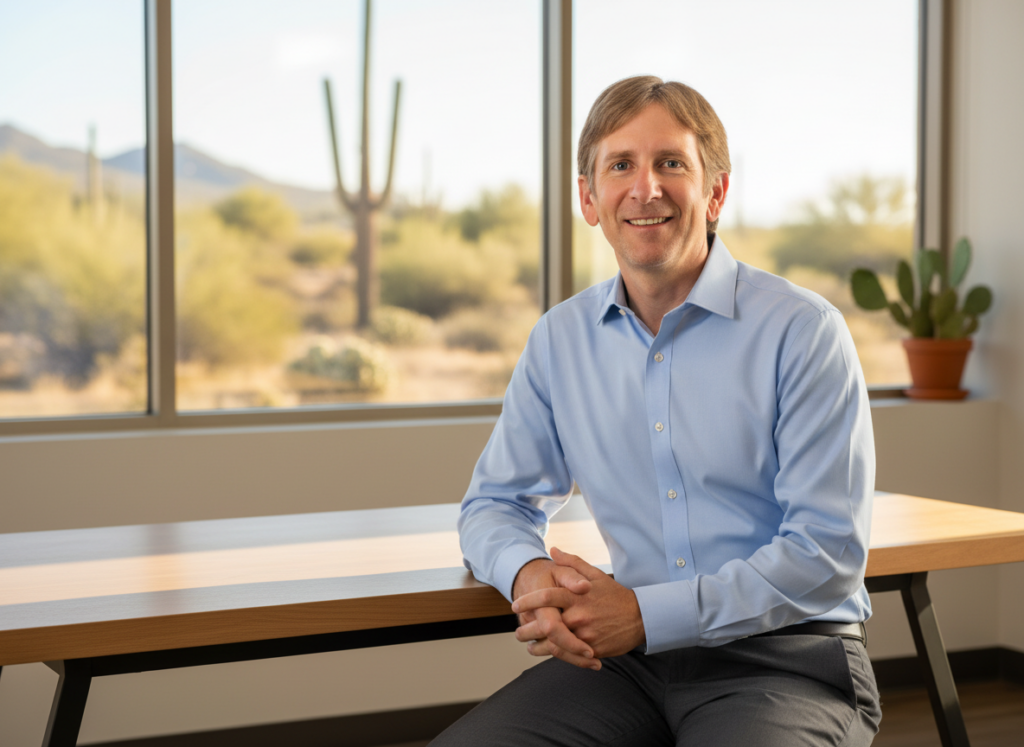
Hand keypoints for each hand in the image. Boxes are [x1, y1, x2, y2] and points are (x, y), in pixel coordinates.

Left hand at [513, 547, 644, 661]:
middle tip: (518, 631)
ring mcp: (585, 634)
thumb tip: (553, 550)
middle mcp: (579, 615)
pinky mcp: (592, 650)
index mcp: (577, 596)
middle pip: (545, 625)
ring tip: (529, 646)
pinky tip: (547, 653)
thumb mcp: (596, 574)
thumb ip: (572, 563)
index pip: (546, 597)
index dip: (528, 601)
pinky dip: (555, 655)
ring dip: (537, 647)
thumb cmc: (615, 595)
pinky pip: (568, 655)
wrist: (640, 617)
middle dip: (527, 630)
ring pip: (554, 644)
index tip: (515, 604)